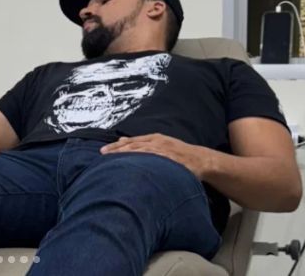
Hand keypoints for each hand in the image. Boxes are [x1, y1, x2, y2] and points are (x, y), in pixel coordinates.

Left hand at [100, 133, 214, 179]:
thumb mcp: (160, 145)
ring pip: (141, 152)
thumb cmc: (179, 154)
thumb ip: (142, 144)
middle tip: (102, 155)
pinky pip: (155, 160)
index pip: (131, 142)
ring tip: (113, 160)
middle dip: (117, 150)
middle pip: (133, 145)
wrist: (201, 159)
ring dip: (126, 155)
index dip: (116, 147)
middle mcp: (157, 142)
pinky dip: (144, 161)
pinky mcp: (170, 159)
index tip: (103, 152)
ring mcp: (163, 150)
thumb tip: (122, 142)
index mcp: (154, 139)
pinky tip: (134, 165)